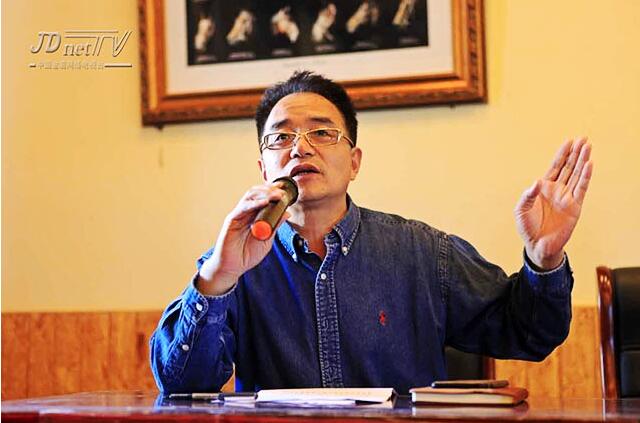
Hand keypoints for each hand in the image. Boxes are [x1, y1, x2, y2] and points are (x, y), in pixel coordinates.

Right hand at [197, 183, 290, 294]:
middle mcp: (245, 213)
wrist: (232, 268)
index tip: (286, 191)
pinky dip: (254, 204)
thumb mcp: (267, 240)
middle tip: (282, 192)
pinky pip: (242, 208)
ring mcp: (238, 215)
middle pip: (257, 193)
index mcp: (254, 216)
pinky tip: (264, 203)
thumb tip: (287, 213)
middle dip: (270, 190)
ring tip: (276, 195)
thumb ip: (275, 226)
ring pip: (250, 197)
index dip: (274, 192)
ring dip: (264, 193)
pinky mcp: (231, 220)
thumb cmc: (247, 255)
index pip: (263, 198)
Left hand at [514, 138, 592, 269]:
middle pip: (569, 167)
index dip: (562, 154)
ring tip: (588, 147)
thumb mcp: (521, 210)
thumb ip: (527, 195)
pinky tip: (589, 165)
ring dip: (582, 161)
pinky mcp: (574, 207)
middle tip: (583, 139)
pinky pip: (581, 189)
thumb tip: (537, 182)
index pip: (555, 167)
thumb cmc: (528, 228)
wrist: (537, 245)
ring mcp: (567, 197)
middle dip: (575, 153)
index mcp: (544, 188)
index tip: (569, 141)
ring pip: (576, 174)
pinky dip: (585, 177)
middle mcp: (557, 190)